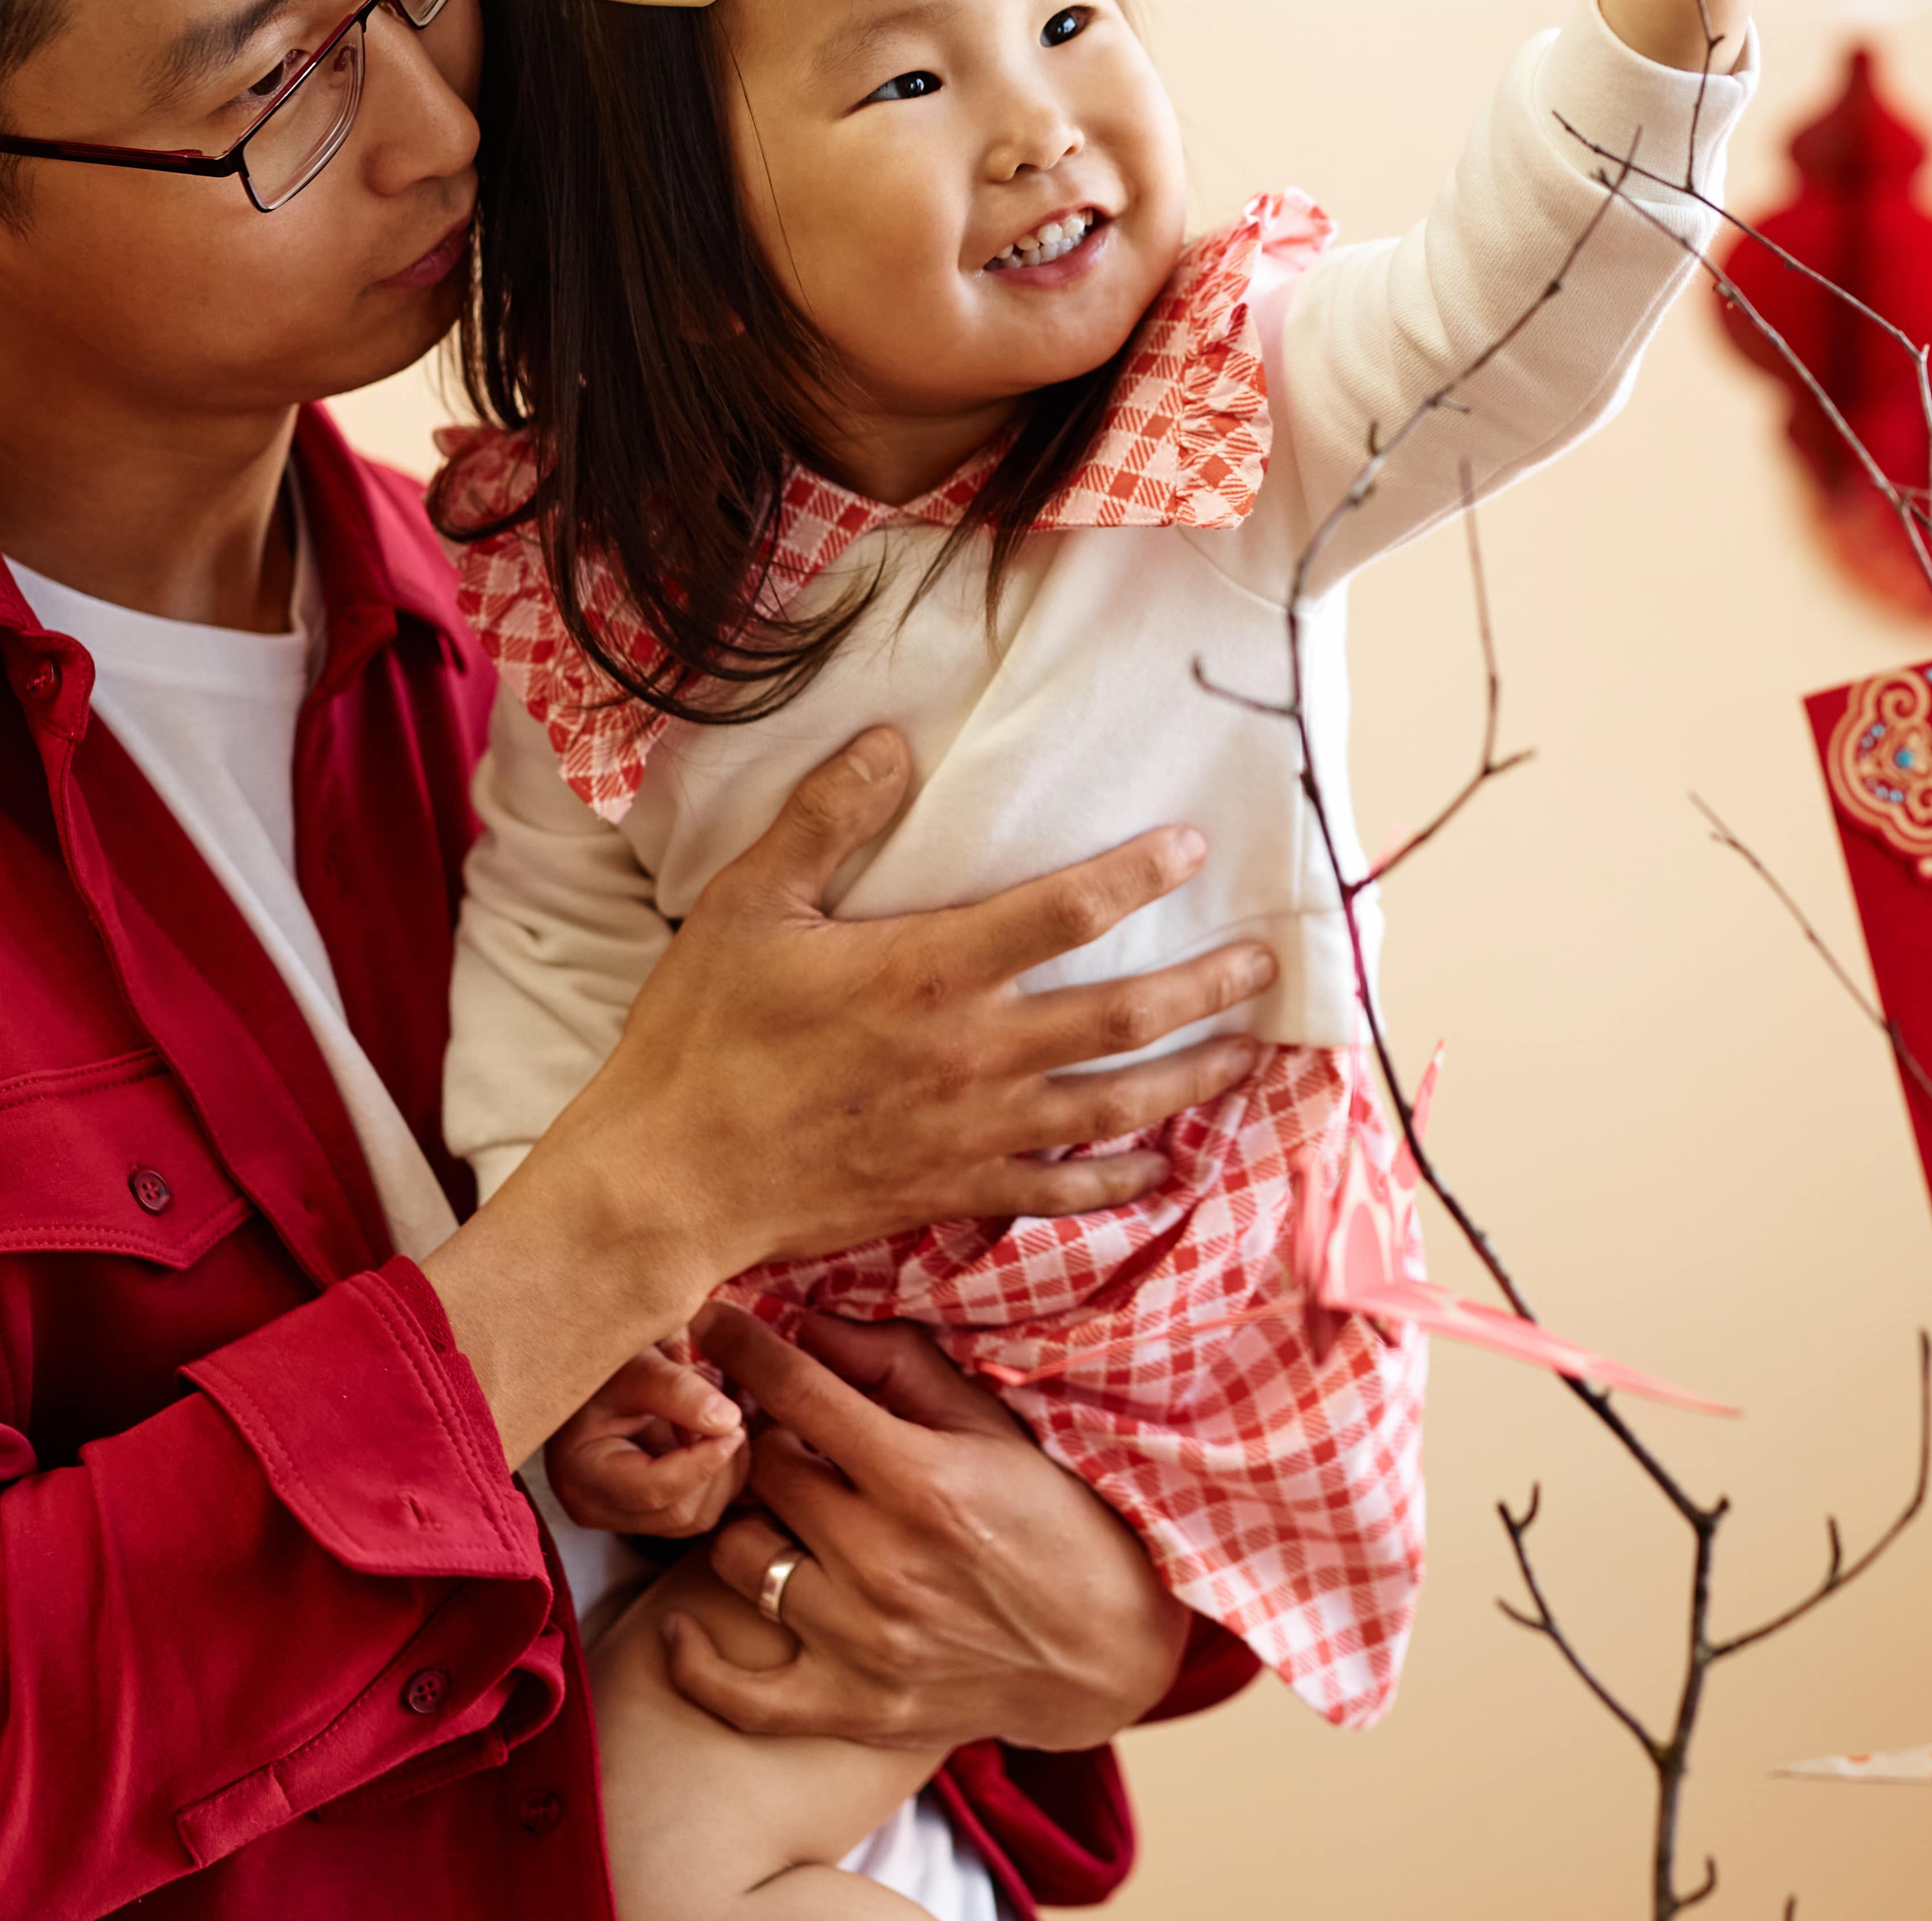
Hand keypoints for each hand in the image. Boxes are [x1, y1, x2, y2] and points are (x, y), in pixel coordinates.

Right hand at [430, 727, 1271, 1462]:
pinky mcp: (954, 1189)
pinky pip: (1061, 1189)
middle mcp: (974, 1054)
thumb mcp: (746, 903)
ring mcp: (974, 1131)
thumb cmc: (702, 1036)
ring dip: (1189, 1078)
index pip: (1066, 912)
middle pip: (1122, 1015)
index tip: (1193, 847)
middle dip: (1204, 986)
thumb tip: (893, 742)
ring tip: (1245, 1055)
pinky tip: (1161, 1170)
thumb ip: (825, 819)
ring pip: (1114, 1105)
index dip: (1138, 874)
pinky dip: (1120, 1181)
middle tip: (1262, 962)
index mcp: (929, 972)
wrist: (669, 1179)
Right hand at [545, 1326, 749, 1539]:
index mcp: (581, 1472)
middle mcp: (594, 1506)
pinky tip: (716, 1441)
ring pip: (696, 1517)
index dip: (704, 1461)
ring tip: (723, 1424)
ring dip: (725, 1473)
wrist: (598, 1376)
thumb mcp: (637, 1366)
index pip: (655, 1490)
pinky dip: (721, 1479)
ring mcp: (619, 1517)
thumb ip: (677, 1389)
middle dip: (718, 1467)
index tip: (736, 1424)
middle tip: (733, 1417)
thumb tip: (728, 1422)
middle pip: (680, 1512)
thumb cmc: (610, 1366)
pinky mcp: (644, 1514)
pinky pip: (698, 1512)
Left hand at [664, 1308, 1187, 1756]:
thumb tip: (807, 1323)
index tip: (714, 1321)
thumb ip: (900, 1369)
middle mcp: (886, 1562)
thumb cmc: (1055, 1522)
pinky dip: (697, 1662)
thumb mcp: (994, 1429)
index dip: (744, 1346)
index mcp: (924, 1481)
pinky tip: (683, 1625)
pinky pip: (738, 1696)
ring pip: (738, 1558)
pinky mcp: (855, 1710)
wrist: (1106, 1652)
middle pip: (761, 1470)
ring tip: (780, 1513)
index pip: (798, 1394)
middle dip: (758, 1436)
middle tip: (775, 1430)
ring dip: (748, 1524)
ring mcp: (865, 1644)